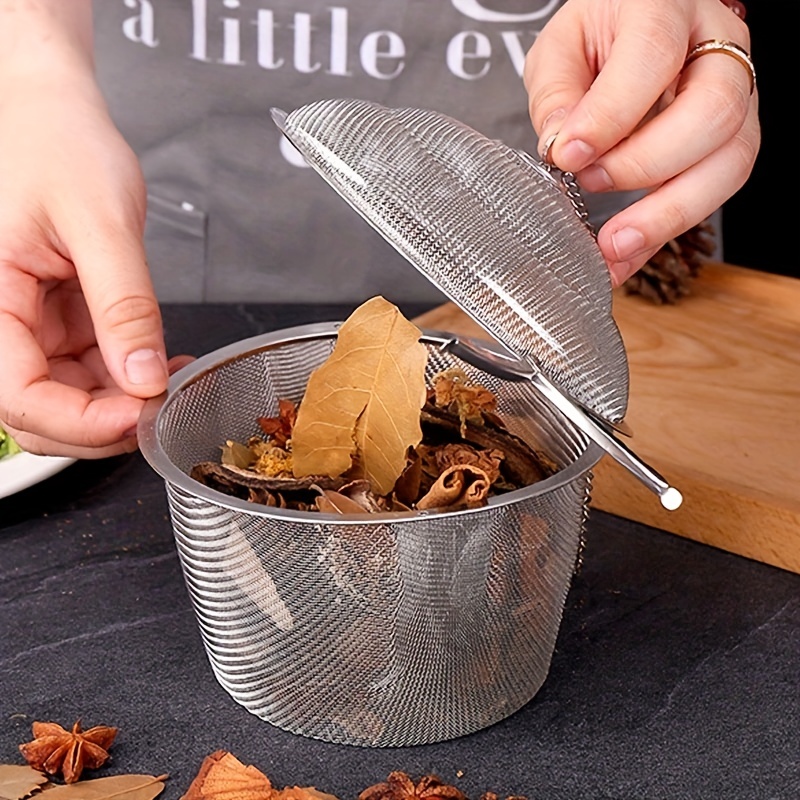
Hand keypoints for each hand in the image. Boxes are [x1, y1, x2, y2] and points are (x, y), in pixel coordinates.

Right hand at [0, 72, 185, 458]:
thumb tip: (142, 377)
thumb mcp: (101, 223)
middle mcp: (0, 319)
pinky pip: (88, 369)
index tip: (141, 414)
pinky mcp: (56, 320)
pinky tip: (163, 365)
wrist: (56, 114)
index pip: (19, 394)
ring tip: (172, 383)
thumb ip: (123, 304)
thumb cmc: (60, 146)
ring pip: (68, 398)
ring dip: (121, 405)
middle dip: (104, 425)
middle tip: (164, 410)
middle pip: (41, 411)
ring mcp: (29, 325)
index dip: (82, 421)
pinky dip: (127, 377)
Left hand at [524, 0, 759, 285]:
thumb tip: (559, 147)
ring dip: (668, 213)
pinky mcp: (728, 146)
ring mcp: (736, 99)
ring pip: (731, 162)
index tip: (568, 155)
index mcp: (667, 7)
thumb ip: (557, 94)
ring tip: (614, 244)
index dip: (611, 114)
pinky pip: (711, 198)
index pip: (653, 57)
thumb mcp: (561, 49)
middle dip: (647, 164)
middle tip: (591, 184)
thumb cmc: (599, 37)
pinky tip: (625, 257)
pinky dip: (663, 236)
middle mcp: (717, 50)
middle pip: (714, 113)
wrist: (632, 33)